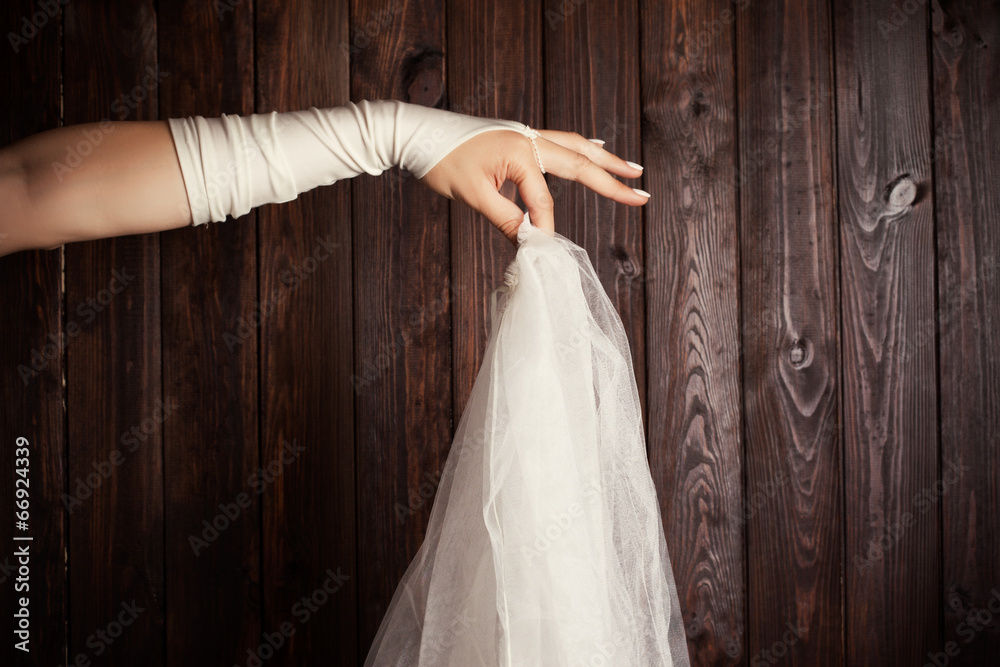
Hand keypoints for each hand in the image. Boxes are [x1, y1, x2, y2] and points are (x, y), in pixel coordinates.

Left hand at [419, 129, 647, 243]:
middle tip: (642, 194)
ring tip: (632, 169)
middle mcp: (531, 138)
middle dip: (613, 180)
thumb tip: (531, 243)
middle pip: (581, 162)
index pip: (544, 201)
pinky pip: (560, 142)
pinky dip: (581, 149)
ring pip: (576, 147)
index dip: (544, 229)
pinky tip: (595, 149)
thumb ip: (506, 219)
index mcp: (522, 152)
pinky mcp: (520, 137)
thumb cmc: (441, 162)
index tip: (542, 253)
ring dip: (605, 159)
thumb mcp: (472, 196)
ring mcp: (527, 134)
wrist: (418, 133)